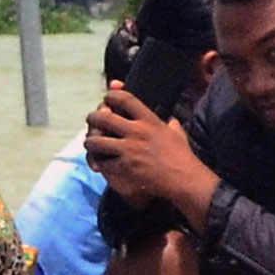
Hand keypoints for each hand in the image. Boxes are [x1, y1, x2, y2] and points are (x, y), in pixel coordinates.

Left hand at [79, 88, 216, 218]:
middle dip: (93, 118)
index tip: (107, 97)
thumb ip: (172, 124)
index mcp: (149, 121)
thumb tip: (171, 120)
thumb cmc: (182, 157)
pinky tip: (98, 163)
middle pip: (104, 117)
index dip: (112, 95)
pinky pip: (103, 162)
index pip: (125, 99)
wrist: (184, 179)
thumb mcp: (178, 134)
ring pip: (97, 141)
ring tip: (90, 142)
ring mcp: (129, 150)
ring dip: (90, 141)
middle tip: (91, 120)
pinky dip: (98, 163)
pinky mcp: (125, 167)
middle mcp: (137, 132)